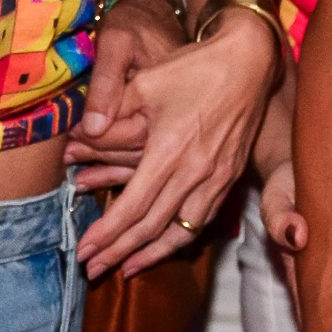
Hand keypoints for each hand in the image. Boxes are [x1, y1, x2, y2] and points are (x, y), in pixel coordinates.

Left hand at [70, 13, 282, 276]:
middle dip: (119, 252)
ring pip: (181, 231)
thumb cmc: (193, 67)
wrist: (249, 61)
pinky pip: (202, 219)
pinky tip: (165, 245)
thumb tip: (82, 136)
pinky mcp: (230, 177)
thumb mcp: (144, 83)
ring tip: (126, 269)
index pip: (132, 207)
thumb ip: (112, 113)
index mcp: (170, 151)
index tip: (83, 250)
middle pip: (152, 227)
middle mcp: (195, 172)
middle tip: (92, 270)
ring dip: (151, 255)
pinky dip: (180, 238)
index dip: (106, 234)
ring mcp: (216, 178)